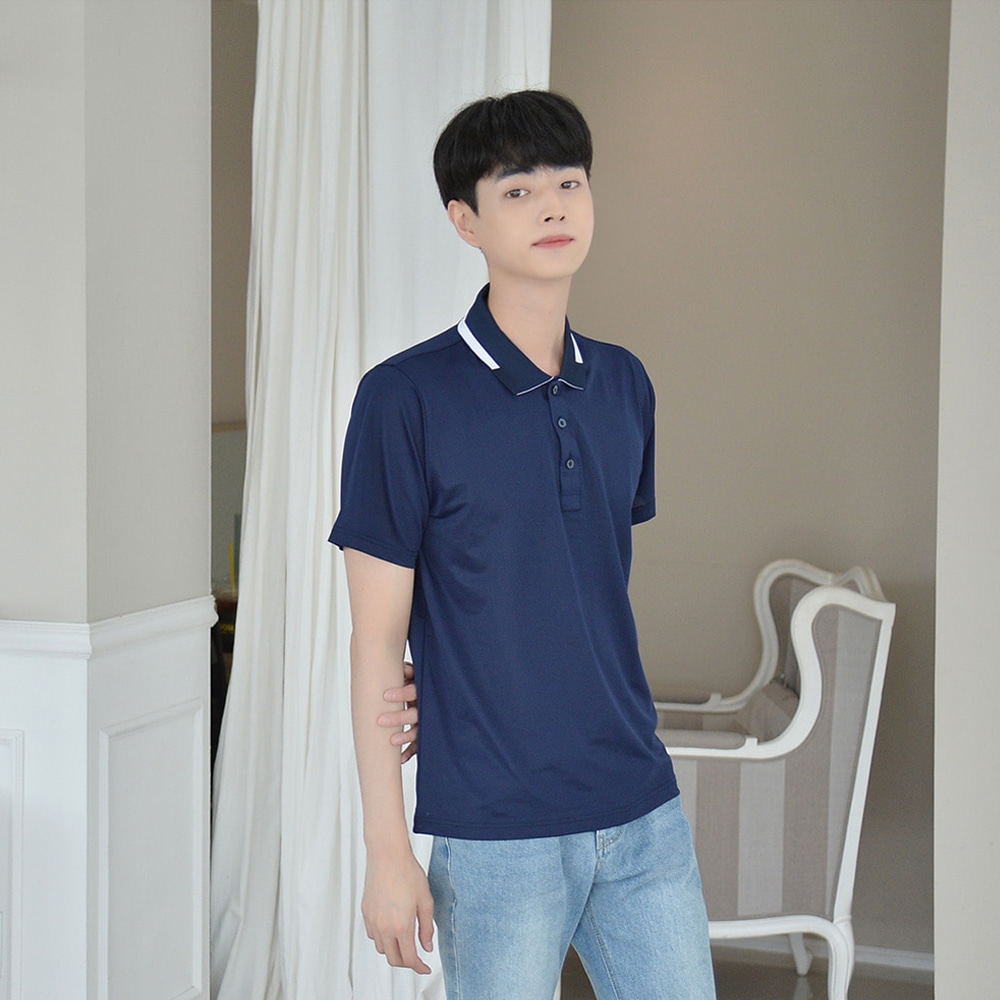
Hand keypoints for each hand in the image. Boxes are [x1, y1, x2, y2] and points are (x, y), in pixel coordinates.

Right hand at [362, 849, 433, 973]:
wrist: (387, 855)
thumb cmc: (407, 872)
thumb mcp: (425, 900)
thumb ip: (427, 927)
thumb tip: (427, 946)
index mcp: (401, 926)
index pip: (409, 958)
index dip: (419, 967)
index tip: (425, 968)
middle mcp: (384, 927)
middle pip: (393, 959)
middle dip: (406, 963)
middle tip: (416, 958)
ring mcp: (373, 920)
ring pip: (382, 948)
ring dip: (394, 950)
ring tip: (404, 941)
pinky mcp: (366, 912)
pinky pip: (373, 935)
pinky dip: (383, 938)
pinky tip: (392, 928)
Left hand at [379, 661, 418, 762]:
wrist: (435, 691)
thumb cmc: (415, 680)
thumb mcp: (413, 673)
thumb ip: (406, 670)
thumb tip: (400, 668)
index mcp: (422, 689)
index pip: (413, 691)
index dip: (401, 694)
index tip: (385, 696)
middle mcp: (426, 706)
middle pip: (415, 713)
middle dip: (398, 718)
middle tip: (381, 721)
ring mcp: (427, 720)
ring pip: (418, 730)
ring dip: (405, 736)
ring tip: (392, 741)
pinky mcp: (426, 732)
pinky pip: (419, 744)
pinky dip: (410, 751)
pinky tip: (400, 758)